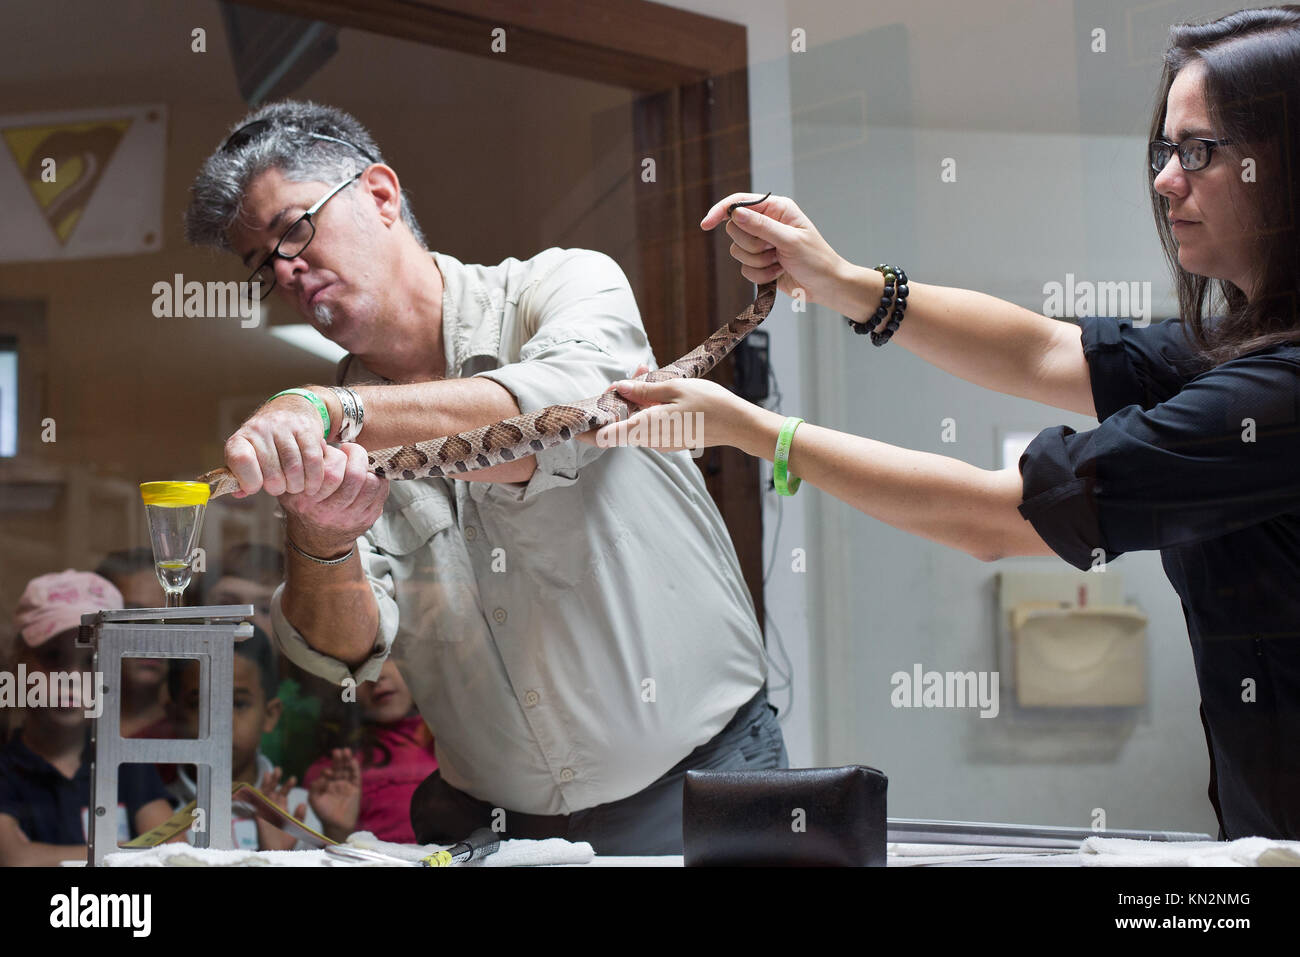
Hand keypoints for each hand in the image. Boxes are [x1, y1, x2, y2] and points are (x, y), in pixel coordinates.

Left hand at [224, 393, 328, 497]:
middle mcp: (261, 429)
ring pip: (294, 469)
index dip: (249, 481)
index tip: (254, 487)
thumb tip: (240, 493)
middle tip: (281, 486)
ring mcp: (285, 427)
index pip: (241, 459)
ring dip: (297, 486)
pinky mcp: (307, 429)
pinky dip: (313, 478)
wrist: (290, 410)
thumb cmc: (266, 442)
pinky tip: (311, 484)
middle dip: (278, 488)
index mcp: (241, 439)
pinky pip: (313, 460)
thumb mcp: (249, 455)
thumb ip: (241, 476)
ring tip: (295, 486)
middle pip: (272, 474)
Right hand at [256, 766, 307, 851]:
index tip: (293, 778)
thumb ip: (299, 815)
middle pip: (273, 791)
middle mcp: (272, 809)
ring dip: (267, 784)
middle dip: (275, 780)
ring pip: (264, 794)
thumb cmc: (287, 840)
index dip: (286, 786)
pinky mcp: (259, 816)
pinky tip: (261, 785)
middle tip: (279, 769)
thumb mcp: (296, 825)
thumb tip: (302, 802)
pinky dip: (258, 794)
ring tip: (270, 773)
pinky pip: (257, 803)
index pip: (283, 794)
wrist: (277, 850)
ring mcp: (265, 811)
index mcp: (281, 810)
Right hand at [279, 443, 388, 555]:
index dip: (338, 454)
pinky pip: (381, 492)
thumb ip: (300, 466)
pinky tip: (368, 476)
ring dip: (368, 468)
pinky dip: (378, 478)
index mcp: (308, 501)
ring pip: (372, 484)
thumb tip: (319, 441)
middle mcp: (330, 512)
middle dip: (358, 455)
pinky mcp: (367, 519)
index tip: (338, 450)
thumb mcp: (291, 488)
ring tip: (360, 464)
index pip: (332, 470)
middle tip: (352, 450)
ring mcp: (351, 518)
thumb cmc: (305, 504)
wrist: (318, 539)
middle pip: (356, 475)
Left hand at [307, 748, 362, 840]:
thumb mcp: (314, 800)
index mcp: (327, 784)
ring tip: (346, 751)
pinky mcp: (356, 789)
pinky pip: (356, 777)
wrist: (336, 825)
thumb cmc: (323, 813)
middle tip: (337, 751)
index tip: (326, 772)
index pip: (328, 772)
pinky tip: (354, 761)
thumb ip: (314, 788)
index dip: (328, 770)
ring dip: (347, 760)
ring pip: (348, 770)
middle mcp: (337, 782)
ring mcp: (347, 785)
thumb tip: (319, 778)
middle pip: (339, 768)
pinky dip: (355, 769)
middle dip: (338, 760)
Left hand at [582, 365, 749, 451]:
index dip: (587, 431)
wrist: (736, 424)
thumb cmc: (709, 403)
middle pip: (619, 424)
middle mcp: (649, 439)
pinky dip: (647, 407)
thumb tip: (618, 388)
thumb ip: (643, 390)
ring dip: (634, 401)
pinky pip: (648, 424)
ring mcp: (659, 441)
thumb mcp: (674, 387)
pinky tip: (657, 388)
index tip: (572, 426)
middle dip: (616, 401)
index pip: (606, 436)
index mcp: (647, 426)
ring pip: (634, 422)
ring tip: (647, 374)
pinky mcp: (667, 440)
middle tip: (625, 378)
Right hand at [700, 192, 849, 305]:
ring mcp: (762, 243)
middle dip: (752, 245)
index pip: (740, 203)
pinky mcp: (760, 263)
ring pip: (737, 251)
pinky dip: (761, 275)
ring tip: (780, 262)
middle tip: (773, 249)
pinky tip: (778, 273)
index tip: (706, 224)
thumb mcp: (790, 240)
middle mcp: (766, 223)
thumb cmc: (816, 260)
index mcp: (776, 209)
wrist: (825, 286)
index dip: (721, 211)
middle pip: (735, 229)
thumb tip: (736, 214)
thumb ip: (762, 226)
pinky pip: (744, 269)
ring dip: (758, 262)